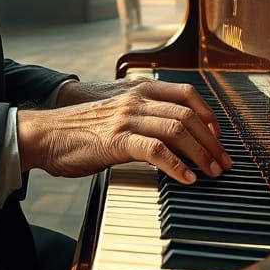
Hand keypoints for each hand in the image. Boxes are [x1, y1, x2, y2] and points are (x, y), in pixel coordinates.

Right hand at [18, 79, 230, 183]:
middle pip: (188, 113)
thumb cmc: (79, 129)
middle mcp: (135, 99)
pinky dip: (177, 165)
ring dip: (201, 153)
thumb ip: (141, 115)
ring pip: (177, 129)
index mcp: (137, 90)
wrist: (46, 134)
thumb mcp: (115, 112)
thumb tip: (172, 132)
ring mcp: (126, 118)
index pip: (186, 93)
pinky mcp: (117, 140)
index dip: (208, 115)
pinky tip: (186, 178)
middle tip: (223, 162)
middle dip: (212, 140)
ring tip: (211, 172)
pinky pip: (156, 149)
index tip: (218, 137)